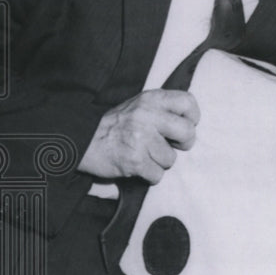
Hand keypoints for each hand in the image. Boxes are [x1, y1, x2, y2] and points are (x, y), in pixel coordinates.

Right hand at [79, 89, 199, 183]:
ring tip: (145, 154)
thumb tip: (190, 122)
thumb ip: (163, 109)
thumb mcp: (140, 105)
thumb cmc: (118, 125)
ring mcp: (140, 138)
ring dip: (160, 162)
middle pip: (187, 132)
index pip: (188, 102)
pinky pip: (157, 174)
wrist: (83, 141)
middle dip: (185, 143)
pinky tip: (138, 166)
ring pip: (171, 158)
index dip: (192, 117)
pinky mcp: (134, 160)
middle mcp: (147, 116)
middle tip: (172, 145)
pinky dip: (150, 175)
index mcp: (151, 99)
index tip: (185, 125)